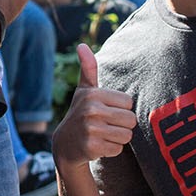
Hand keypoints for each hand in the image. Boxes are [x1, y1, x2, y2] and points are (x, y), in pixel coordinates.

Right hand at [53, 44, 137, 163]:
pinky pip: (118, 149)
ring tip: (102, 135)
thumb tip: (82, 45)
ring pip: (126, 135)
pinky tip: (98, 145)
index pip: (129, 102)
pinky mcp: (92, 147)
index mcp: (93, 94)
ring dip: (118, 138)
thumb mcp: (84, 90)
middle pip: (131, 120)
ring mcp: (90, 129)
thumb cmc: (81, 113)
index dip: (121, 109)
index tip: (106, 111)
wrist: (65, 143)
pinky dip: (111, 149)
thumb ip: (88, 68)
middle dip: (122, 125)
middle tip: (105, 125)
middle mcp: (91, 110)